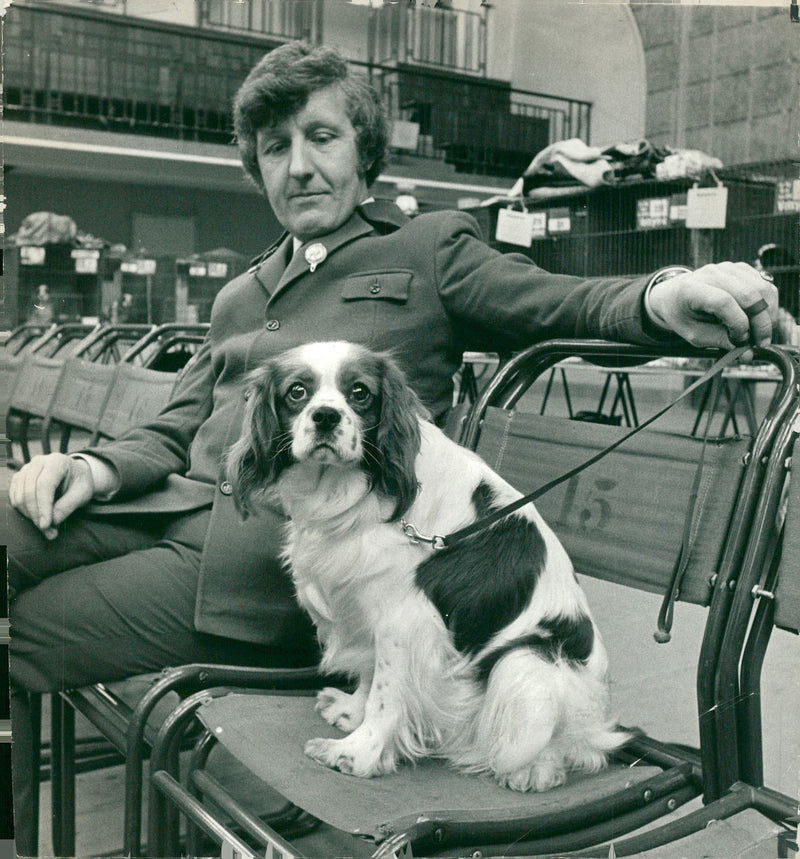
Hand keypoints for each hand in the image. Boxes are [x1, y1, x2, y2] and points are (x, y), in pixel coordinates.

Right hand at [9, 454, 94, 539]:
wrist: (74, 475)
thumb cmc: (80, 483)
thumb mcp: (83, 493)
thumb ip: (68, 506)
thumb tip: (52, 521)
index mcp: (57, 461)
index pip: (44, 485)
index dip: (44, 507)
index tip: (46, 525)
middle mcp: (38, 462)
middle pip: (30, 491)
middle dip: (37, 515)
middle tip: (49, 532)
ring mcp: (26, 469)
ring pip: (20, 496)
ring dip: (30, 516)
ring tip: (48, 528)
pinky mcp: (19, 478)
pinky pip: (15, 498)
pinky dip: (24, 512)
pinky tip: (38, 519)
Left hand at [648, 262, 777, 349]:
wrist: (674, 295)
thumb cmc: (684, 317)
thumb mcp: (694, 335)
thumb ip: (720, 342)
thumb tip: (748, 354)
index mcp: (691, 289)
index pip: (723, 302)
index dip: (738, 323)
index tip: (741, 341)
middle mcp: (711, 273)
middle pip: (749, 294)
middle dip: (761, 323)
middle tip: (761, 343)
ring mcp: (727, 268)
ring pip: (763, 288)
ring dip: (769, 314)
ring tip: (762, 334)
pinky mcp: (740, 268)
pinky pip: (765, 284)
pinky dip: (769, 304)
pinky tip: (759, 319)